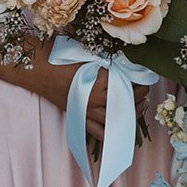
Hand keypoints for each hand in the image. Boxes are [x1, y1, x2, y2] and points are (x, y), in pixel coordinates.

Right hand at [8, 46, 148, 141]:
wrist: (40, 70)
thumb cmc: (62, 57)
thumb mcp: (88, 53)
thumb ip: (108, 58)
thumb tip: (128, 58)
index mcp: (100, 81)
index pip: (128, 84)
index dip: (140, 81)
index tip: (146, 76)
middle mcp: (96, 100)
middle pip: (126, 102)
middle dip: (139, 97)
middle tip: (145, 90)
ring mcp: (87, 111)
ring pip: (115, 120)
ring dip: (130, 114)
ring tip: (139, 107)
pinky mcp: (80, 117)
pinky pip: (98, 132)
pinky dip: (110, 132)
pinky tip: (120, 128)